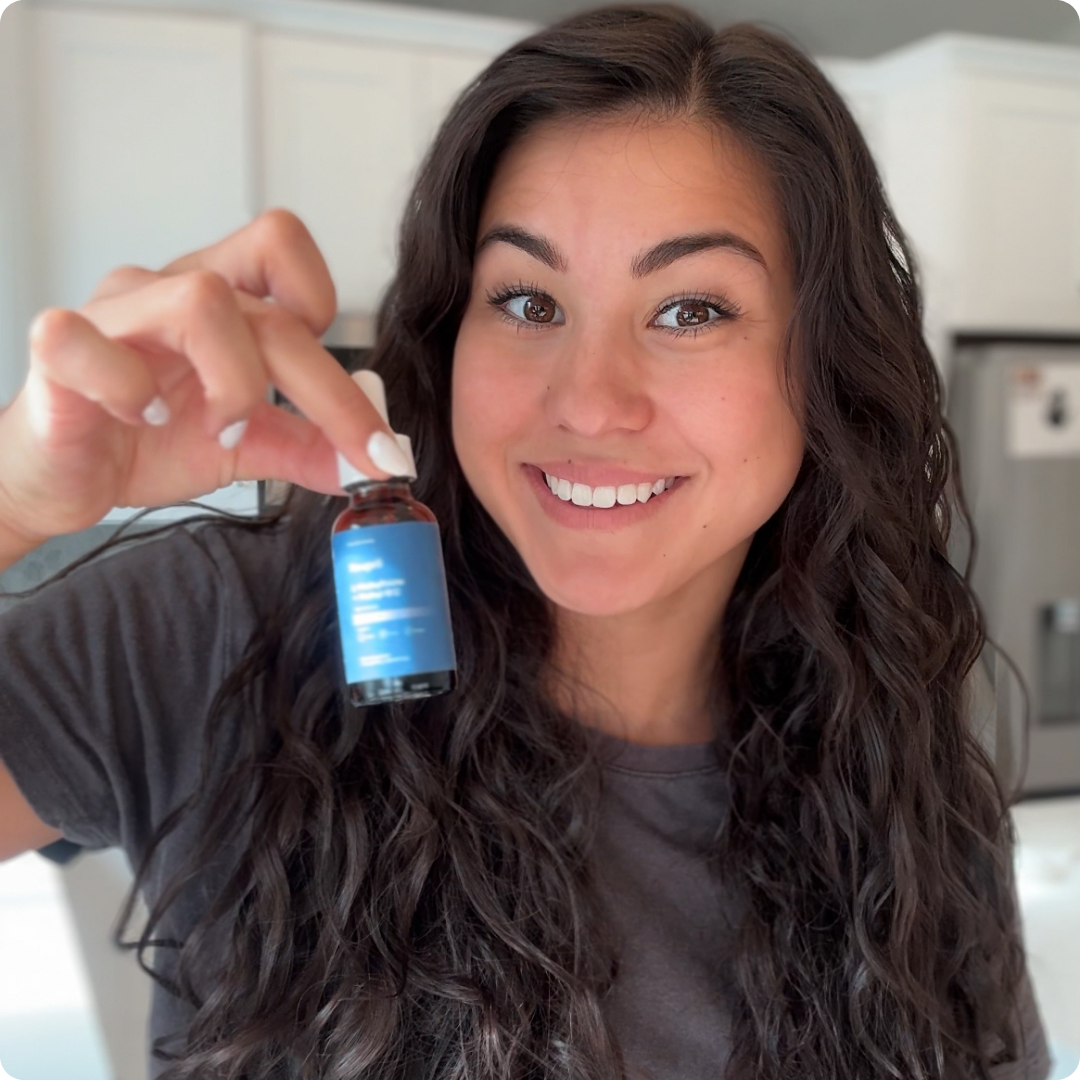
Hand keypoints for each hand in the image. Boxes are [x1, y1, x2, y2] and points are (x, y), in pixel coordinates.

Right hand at [0, 209, 401, 544]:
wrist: (60, 477)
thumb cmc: (142, 441)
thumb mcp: (245, 448)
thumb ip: (308, 447)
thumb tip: (377, 460)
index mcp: (217, 299)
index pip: (282, 245)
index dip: (320, 303)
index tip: (333, 388)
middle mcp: (167, 291)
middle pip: (268, 306)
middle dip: (328, 391)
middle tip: (358, 453)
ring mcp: (112, 316)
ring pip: (200, 301)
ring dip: (234, 382)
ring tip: (221, 430)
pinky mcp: (56, 350)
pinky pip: (91, 342)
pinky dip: (130, 387)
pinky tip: (142, 419)